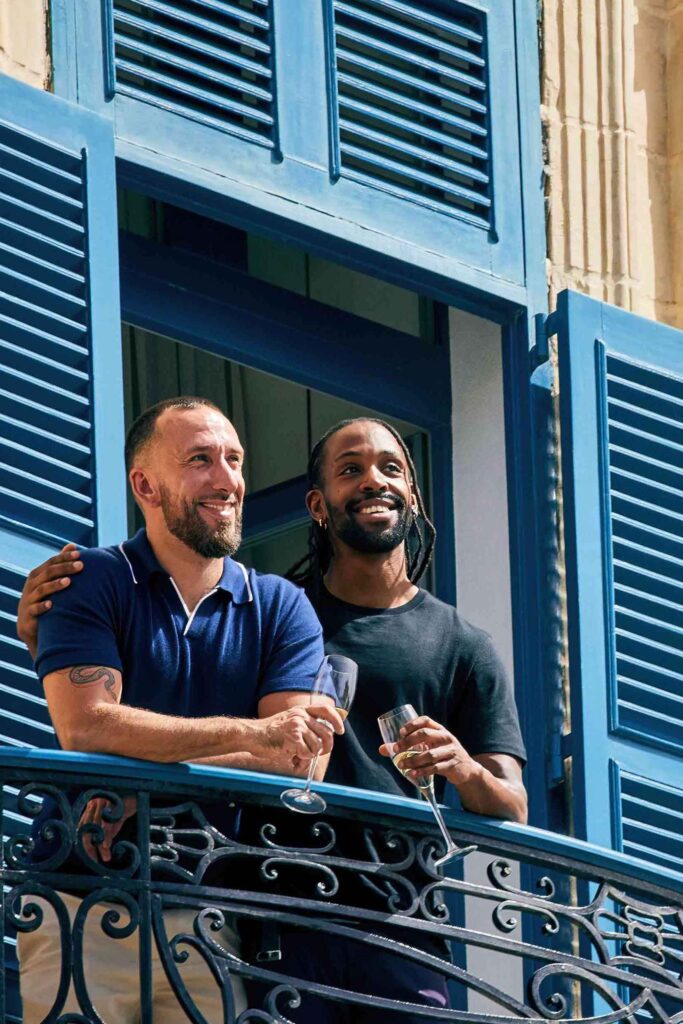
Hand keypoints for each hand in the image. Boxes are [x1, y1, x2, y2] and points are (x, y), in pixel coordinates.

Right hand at [17, 544, 82, 658]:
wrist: (32, 628)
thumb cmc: (46, 600)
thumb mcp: (51, 582)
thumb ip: (61, 564)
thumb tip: (72, 545)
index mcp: (37, 576)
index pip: (50, 562)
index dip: (63, 557)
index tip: (80, 554)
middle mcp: (31, 586)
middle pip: (47, 573)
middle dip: (64, 568)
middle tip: (81, 566)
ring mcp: (28, 601)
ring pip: (41, 590)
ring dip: (55, 585)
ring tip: (69, 582)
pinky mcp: (27, 617)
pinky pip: (34, 610)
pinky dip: (42, 607)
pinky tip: (52, 604)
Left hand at [79, 795, 136, 862]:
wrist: (136, 796)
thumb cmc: (121, 811)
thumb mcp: (111, 823)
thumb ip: (104, 834)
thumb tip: (102, 850)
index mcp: (90, 808)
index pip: (82, 829)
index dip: (84, 844)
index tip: (91, 858)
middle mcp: (94, 803)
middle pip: (87, 829)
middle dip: (89, 847)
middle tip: (95, 861)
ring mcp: (104, 802)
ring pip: (98, 827)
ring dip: (100, 844)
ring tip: (106, 857)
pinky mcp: (114, 803)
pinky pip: (108, 821)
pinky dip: (107, 835)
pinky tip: (107, 845)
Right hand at [259, 704, 343, 766]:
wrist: (252, 735)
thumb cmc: (270, 734)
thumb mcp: (290, 723)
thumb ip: (306, 730)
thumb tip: (322, 745)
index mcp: (302, 710)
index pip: (326, 710)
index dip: (337, 721)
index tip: (340, 731)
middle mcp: (301, 715)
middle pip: (327, 733)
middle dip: (325, 748)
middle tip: (317, 754)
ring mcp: (297, 725)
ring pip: (317, 746)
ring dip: (309, 756)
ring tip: (296, 756)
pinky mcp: (293, 736)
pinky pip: (306, 753)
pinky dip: (300, 759)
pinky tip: (291, 757)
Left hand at [379, 715, 478, 786]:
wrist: (466, 770)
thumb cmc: (442, 755)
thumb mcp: (429, 747)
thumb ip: (407, 747)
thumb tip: (381, 749)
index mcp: (440, 730)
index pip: (426, 720)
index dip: (413, 724)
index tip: (400, 732)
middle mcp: (446, 737)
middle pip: (426, 734)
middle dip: (409, 741)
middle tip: (396, 749)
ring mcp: (451, 751)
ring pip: (430, 754)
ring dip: (413, 760)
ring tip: (401, 765)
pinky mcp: (453, 765)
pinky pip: (436, 768)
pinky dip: (422, 771)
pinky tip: (412, 774)